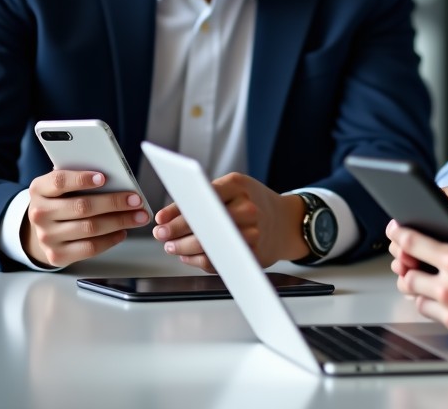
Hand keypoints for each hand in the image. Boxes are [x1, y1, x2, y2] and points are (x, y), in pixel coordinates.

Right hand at [23, 170, 150, 268]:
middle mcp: (39, 214)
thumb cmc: (63, 198)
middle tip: (136, 200)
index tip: (104, 177)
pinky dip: (110, 239)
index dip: (82, 179)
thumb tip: (116, 173)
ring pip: (90, 228)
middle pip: (82, 207)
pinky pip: (89, 248)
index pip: (59, 181)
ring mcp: (46, 237)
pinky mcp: (56, 255)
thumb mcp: (65, 183)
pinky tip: (123, 231)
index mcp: (40, 189)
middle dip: (114, 202)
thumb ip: (82, 175)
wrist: (44, 227)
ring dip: (120, 221)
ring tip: (139, 216)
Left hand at [153, 172, 303, 271]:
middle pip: (202, 223)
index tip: (161, 219)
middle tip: (161, 234)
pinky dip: (197, 260)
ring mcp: (251, 232)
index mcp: (238, 185)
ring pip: (207, 245)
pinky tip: (187, 255)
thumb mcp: (236, 189)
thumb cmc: (255, 203)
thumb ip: (207, 197)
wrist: (286, 222)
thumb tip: (169, 214)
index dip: (177, 210)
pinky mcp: (251, 253)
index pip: (201, 197)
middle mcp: (246, 207)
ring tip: (172, 246)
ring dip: (183, 248)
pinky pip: (217, 261)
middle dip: (175, 231)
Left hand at [388, 198, 447, 357]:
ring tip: (431, 284)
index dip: (400, 235)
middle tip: (409, 261)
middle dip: (406, 267)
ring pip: (421, 302)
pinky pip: (442, 322)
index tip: (393, 229)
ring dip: (422, 291)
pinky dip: (444, 313)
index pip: (415, 244)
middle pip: (410, 276)